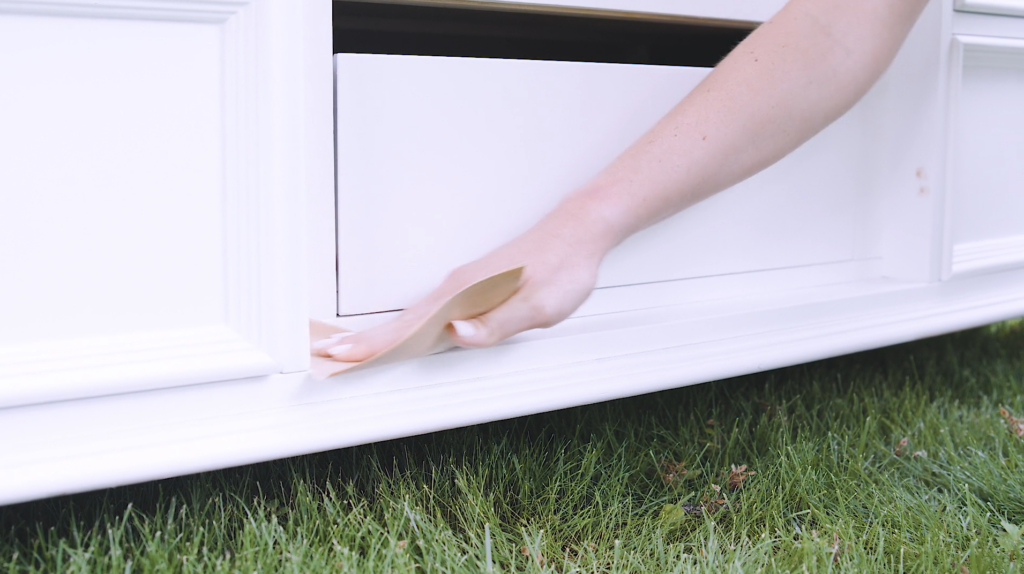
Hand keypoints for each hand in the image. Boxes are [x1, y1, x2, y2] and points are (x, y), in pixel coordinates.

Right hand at [318, 196, 620, 361]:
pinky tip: (403, 335)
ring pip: (411, 315)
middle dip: (362, 341)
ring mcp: (462, 286)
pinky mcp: (472, 287)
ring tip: (350, 350)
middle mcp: (457, 288)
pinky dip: (406, 325)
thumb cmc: (561, 269)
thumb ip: (497, 324)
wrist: (577, 232)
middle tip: (325, 356)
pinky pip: (428, 310)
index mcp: (467, 294)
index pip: (411, 326)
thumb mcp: (539, 305)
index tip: (340, 356)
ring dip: (380, 334)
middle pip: (400, 321)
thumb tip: (455, 334)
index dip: (374, 345)